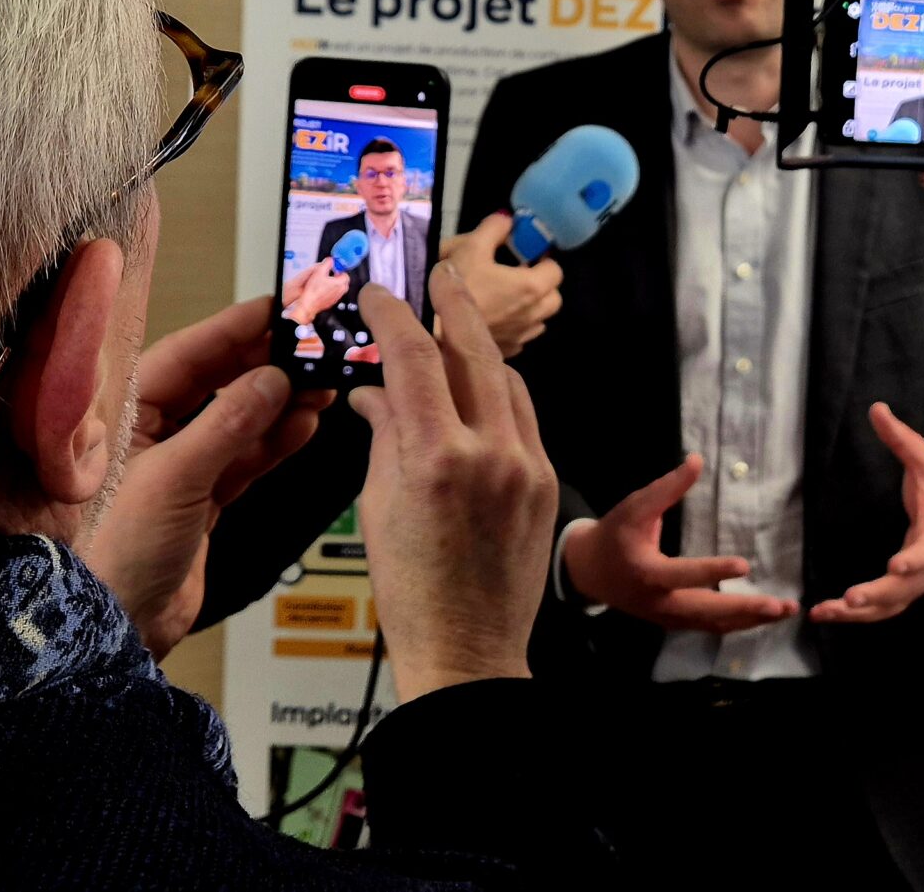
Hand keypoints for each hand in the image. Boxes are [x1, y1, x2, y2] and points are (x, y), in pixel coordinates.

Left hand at [83, 296, 331, 657]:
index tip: (279, 310)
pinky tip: (305, 422)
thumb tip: (271, 379)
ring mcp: (177, 467)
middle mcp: (149, 434)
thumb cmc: (115, 554)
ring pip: (237, 420)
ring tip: (321, 382)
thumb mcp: (173, 480)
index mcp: (124, 415)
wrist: (114, 629)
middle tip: (312, 345)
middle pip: (216, 383)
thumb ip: (226, 426)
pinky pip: (244, 458)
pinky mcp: (200, 501)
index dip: (235, 331)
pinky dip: (275, 442)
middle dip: (266, 365)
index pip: (187, 355)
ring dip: (279, 403)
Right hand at [280, 257, 349, 325]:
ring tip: (325, 282)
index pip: (346, 275)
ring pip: (339, 289)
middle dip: (338, 277)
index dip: (339, 270)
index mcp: (340, 283)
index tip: (334, 269)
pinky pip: (334, 295)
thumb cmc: (314, 290)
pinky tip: (322, 290)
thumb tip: (331, 260)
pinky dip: (330, 291)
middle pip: (343, 282)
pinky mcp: (331, 302)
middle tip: (331, 275)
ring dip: (334, 284)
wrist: (309, 303)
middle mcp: (340, 291)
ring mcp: (336, 298)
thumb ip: (327, 263)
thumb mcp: (319, 271)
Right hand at [350, 270, 557, 701]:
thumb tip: (376, 389)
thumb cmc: (410, 588)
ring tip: (449, 334)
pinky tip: (475, 392)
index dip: (392, 315)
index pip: (413, 358)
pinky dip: (497, 395)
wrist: (468, 649)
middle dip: (453, 305)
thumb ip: (384, 434)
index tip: (377, 294)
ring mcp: (527, 465)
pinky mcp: (547, 481)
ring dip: (477, 352)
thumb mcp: (378, 505)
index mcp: (437, 458)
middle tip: (437, 274)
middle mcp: (491, 452)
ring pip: (506, 380)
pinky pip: (523, 417)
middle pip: (474, 351)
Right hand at [438, 212, 565, 356]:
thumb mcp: (471, 246)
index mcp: (531, 287)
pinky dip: (514, 327)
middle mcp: (533, 314)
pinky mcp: (506, 351)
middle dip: (542, 286)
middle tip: (518, 276)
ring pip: (539, 320)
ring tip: (505, 298)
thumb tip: (507, 220)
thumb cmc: (456, 285)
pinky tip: (493, 319)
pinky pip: (520, 337)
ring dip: (530, 308)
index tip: (526, 255)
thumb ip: (494, 228)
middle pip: (553, 298)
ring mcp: (520, 336)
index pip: (556, 270)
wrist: (432, 330)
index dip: (543, 260)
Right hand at [561, 457, 797, 632]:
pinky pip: (709, 626)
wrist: (589, 571)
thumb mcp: (634, 507)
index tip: (744, 565)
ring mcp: (668, 617)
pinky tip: (764, 616)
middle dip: (745, 609)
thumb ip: (667, 488)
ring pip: (713, 624)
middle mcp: (660, 603)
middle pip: (706, 612)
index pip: (684, 575)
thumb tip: (697, 460)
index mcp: (648, 574)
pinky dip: (738, 623)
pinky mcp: (674, 622)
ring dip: (750, 619)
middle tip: (778, 604)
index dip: (713, 572)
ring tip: (785, 610)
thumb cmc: (614, 534)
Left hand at [809, 404, 923, 622]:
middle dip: (877, 595)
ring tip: (823, 612)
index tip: (897, 565)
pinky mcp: (904, 592)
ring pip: (889, 606)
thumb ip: (901, 438)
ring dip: (857, 614)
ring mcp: (917, 584)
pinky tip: (824, 614)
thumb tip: (876, 408)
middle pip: (905, 588)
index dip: (916, 560)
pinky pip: (880, 610)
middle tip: (850, 598)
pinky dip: (853, 616)